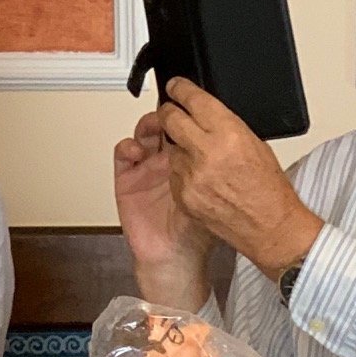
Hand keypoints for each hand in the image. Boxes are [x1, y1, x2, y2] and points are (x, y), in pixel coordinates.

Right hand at [114, 111, 213, 305]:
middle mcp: (172, 159)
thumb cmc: (202, 228)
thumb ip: (220, 165)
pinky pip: (123, 153)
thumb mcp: (221, 191)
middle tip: (171, 110)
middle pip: (167, 123)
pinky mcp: (129, 179)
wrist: (180, 256)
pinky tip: (137, 149)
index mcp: (196, 158)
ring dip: (148, 123)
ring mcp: (149, 166)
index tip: (193, 101)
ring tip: (155, 127)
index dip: (191, 111)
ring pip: (145, 132)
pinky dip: (128, 145)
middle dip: (169, 112)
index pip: (192, 125)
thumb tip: (232, 136)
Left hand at [158, 79, 323, 278]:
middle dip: (169, 112)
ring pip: (171, 148)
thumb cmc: (270, 190)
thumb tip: (207, 115)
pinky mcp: (182, 195)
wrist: (269, 228)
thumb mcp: (257, 145)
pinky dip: (183, 172)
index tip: (176, 86)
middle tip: (171, 111)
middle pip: (170, 118)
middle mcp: (206, 152)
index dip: (181, 89)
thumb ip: (228, 127)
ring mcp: (191, 175)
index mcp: (229, 133)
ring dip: (180, 148)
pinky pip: (174, 174)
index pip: (193, 100)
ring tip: (201, 158)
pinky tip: (202, 178)